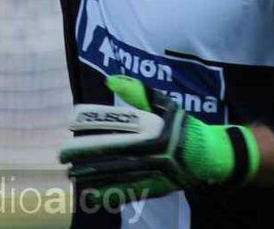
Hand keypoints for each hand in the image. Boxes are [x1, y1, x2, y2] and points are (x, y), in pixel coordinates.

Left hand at [58, 76, 259, 206]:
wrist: (211, 156)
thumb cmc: (183, 126)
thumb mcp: (164, 104)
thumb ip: (137, 92)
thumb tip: (110, 80)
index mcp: (152, 128)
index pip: (115, 124)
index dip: (92, 123)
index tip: (71, 122)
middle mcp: (152, 151)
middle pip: (111, 152)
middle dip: (84, 154)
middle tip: (62, 154)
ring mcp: (154, 171)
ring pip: (116, 174)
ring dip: (91, 175)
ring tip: (71, 174)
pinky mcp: (157, 188)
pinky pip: (129, 192)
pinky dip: (109, 193)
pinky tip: (92, 194)